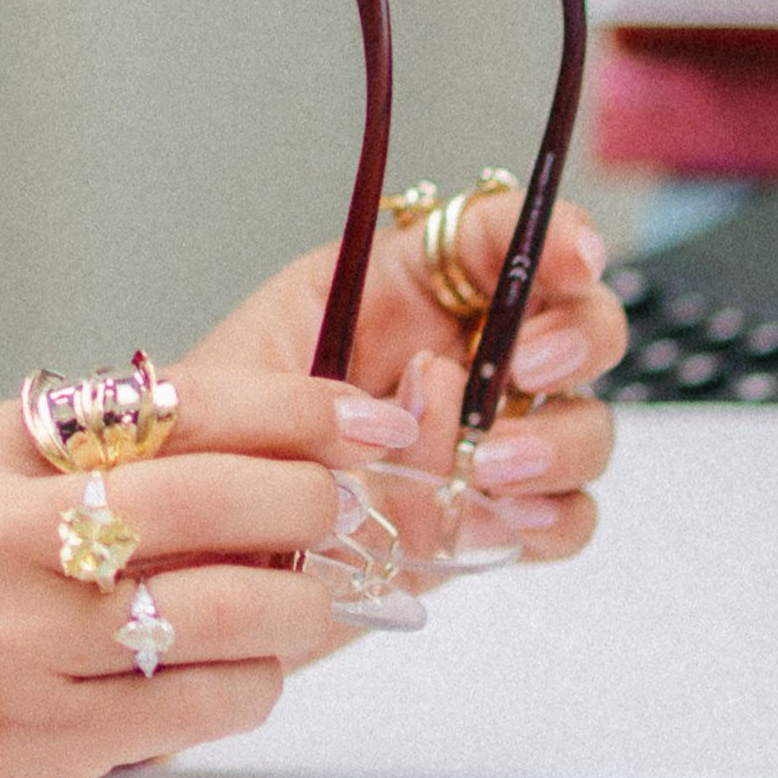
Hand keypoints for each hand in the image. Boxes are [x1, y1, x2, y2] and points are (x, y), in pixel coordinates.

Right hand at [0, 357, 407, 777]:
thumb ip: (66, 486)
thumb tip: (248, 465)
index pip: (169, 398)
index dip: (294, 408)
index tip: (367, 423)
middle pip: (218, 490)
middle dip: (318, 505)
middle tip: (359, 525)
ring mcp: (12, 637)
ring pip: (231, 605)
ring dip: (303, 612)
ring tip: (312, 616)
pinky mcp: (39, 737)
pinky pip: (200, 701)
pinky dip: (248, 691)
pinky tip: (235, 688)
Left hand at [186, 186, 629, 568]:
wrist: (194, 543)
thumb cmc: (211, 441)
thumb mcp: (244, 372)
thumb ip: (338, 374)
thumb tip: (432, 388)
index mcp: (403, 288)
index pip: (501, 235)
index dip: (553, 233)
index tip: (572, 257)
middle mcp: (465, 353)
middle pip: (580, 322)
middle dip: (574, 339)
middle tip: (527, 369)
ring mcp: (488, 437)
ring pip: (583, 425)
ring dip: (557, 442)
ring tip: (486, 467)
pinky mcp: (491, 519)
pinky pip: (562, 518)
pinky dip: (548, 522)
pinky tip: (499, 523)